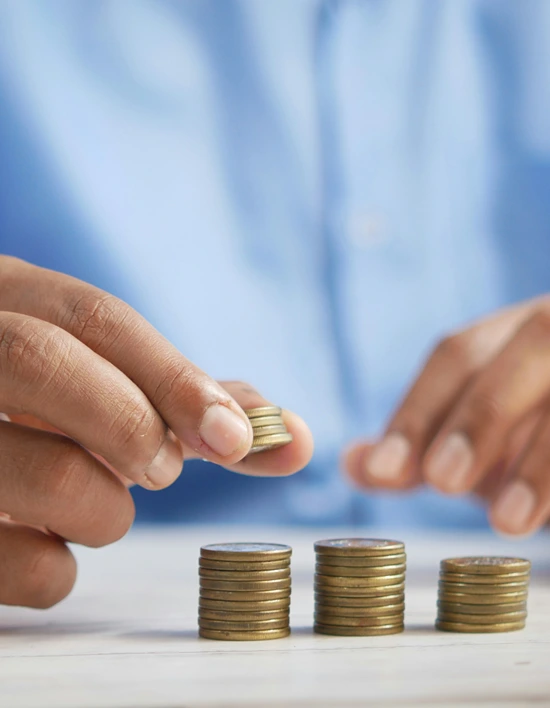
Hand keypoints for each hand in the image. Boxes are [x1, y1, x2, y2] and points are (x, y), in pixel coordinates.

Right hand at [0, 257, 312, 607]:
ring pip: (44, 470)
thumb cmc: (43, 413)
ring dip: (103, 509)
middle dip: (131, 424)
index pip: (96, 317)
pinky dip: (56, 569)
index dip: (176, 377)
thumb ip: (188, 402)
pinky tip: (47, 543)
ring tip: (97, 506)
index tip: (235, 438)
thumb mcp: (101, 385)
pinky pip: (17, 563)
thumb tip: (295, 437)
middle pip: (46, 361)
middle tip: (160, 470)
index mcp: (6, 300)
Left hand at [344, 297, 549, 536]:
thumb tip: (353, 464)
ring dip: (544, 457)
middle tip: (444, 483)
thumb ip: (418, 449)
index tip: (384, 472)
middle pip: (530, 347)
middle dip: (483, 415)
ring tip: (509, 521)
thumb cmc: (535, 435)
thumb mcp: (481, 441)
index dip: (419, 409)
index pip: (458, 355)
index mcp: (515, 332)